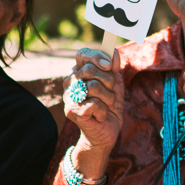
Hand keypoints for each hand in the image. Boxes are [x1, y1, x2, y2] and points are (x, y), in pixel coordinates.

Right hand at [63, 47, 123, 176]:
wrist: (106, 132)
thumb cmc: (109, 106)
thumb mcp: (115, 84)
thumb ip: (113, 68)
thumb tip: (114, 51)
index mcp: (79, 73)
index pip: (82, 54)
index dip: (96, 56)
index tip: (110, 65)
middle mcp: (70, 83)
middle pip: (90, 70)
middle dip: (109, 81)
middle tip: (113, 93)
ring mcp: (69, 97)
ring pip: (94, 86)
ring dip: (109, 98)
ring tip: (108, 106)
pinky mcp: (71, 111)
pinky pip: (95, 103)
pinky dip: (104, 111)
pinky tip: (101, 116)